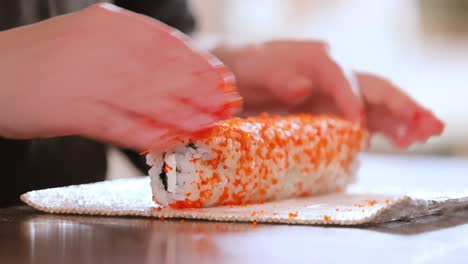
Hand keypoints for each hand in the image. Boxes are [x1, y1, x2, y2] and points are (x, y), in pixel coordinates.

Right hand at [0, 3, 240, 150]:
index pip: (166, 42)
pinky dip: (148, 133)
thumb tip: (173, 70)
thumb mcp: (88, 36)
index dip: (198, 62)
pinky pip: (120, 125)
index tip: (220, 77)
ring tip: (210, 125)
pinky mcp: (73, 110)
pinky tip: (171, 141)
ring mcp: (88, 78)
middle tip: (227, 104)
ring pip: (149, 99)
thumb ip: (127, 48)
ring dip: (184, 115)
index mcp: (108, 23)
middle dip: (200, 91)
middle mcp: (102, 46)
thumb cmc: (44, 58)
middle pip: (164, 71)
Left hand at [215, 40, 442, 146]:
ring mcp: (336, 91)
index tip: (357, 122)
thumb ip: (278, 78)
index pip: (340, 76)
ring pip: (376, 103)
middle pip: (373, 85)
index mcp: (314, 58)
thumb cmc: (248, 69)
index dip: (351, 98)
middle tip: (427, 123)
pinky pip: (366, 116)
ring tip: (428, 132)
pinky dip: (385, 127)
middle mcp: (333, 73)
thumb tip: (303, 87)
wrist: (240, 71)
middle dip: (400, 105)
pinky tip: (404, 139)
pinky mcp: (335, 107)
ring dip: (402, 118)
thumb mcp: (254, 71)